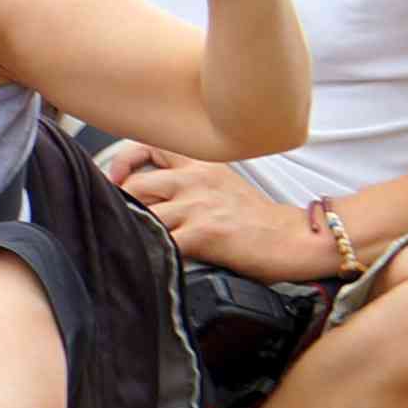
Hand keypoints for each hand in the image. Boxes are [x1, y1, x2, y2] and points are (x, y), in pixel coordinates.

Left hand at [96, 137, 323, 279]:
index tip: (115, 180)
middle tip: (113, 222)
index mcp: (200, 163)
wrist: (294, 238)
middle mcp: (196, 179)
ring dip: (130, 230)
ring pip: (143, 213)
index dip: (124, 162)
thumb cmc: (258, 219)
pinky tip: (145, 262)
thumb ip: (188, 185)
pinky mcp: (204, 232)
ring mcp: (199, 205)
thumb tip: (147, 199)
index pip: (149, 146)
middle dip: (118, 205)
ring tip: (125, 245)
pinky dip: (148, 252)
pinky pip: (162, 241)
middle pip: (136, 185)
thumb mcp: (222, 185)